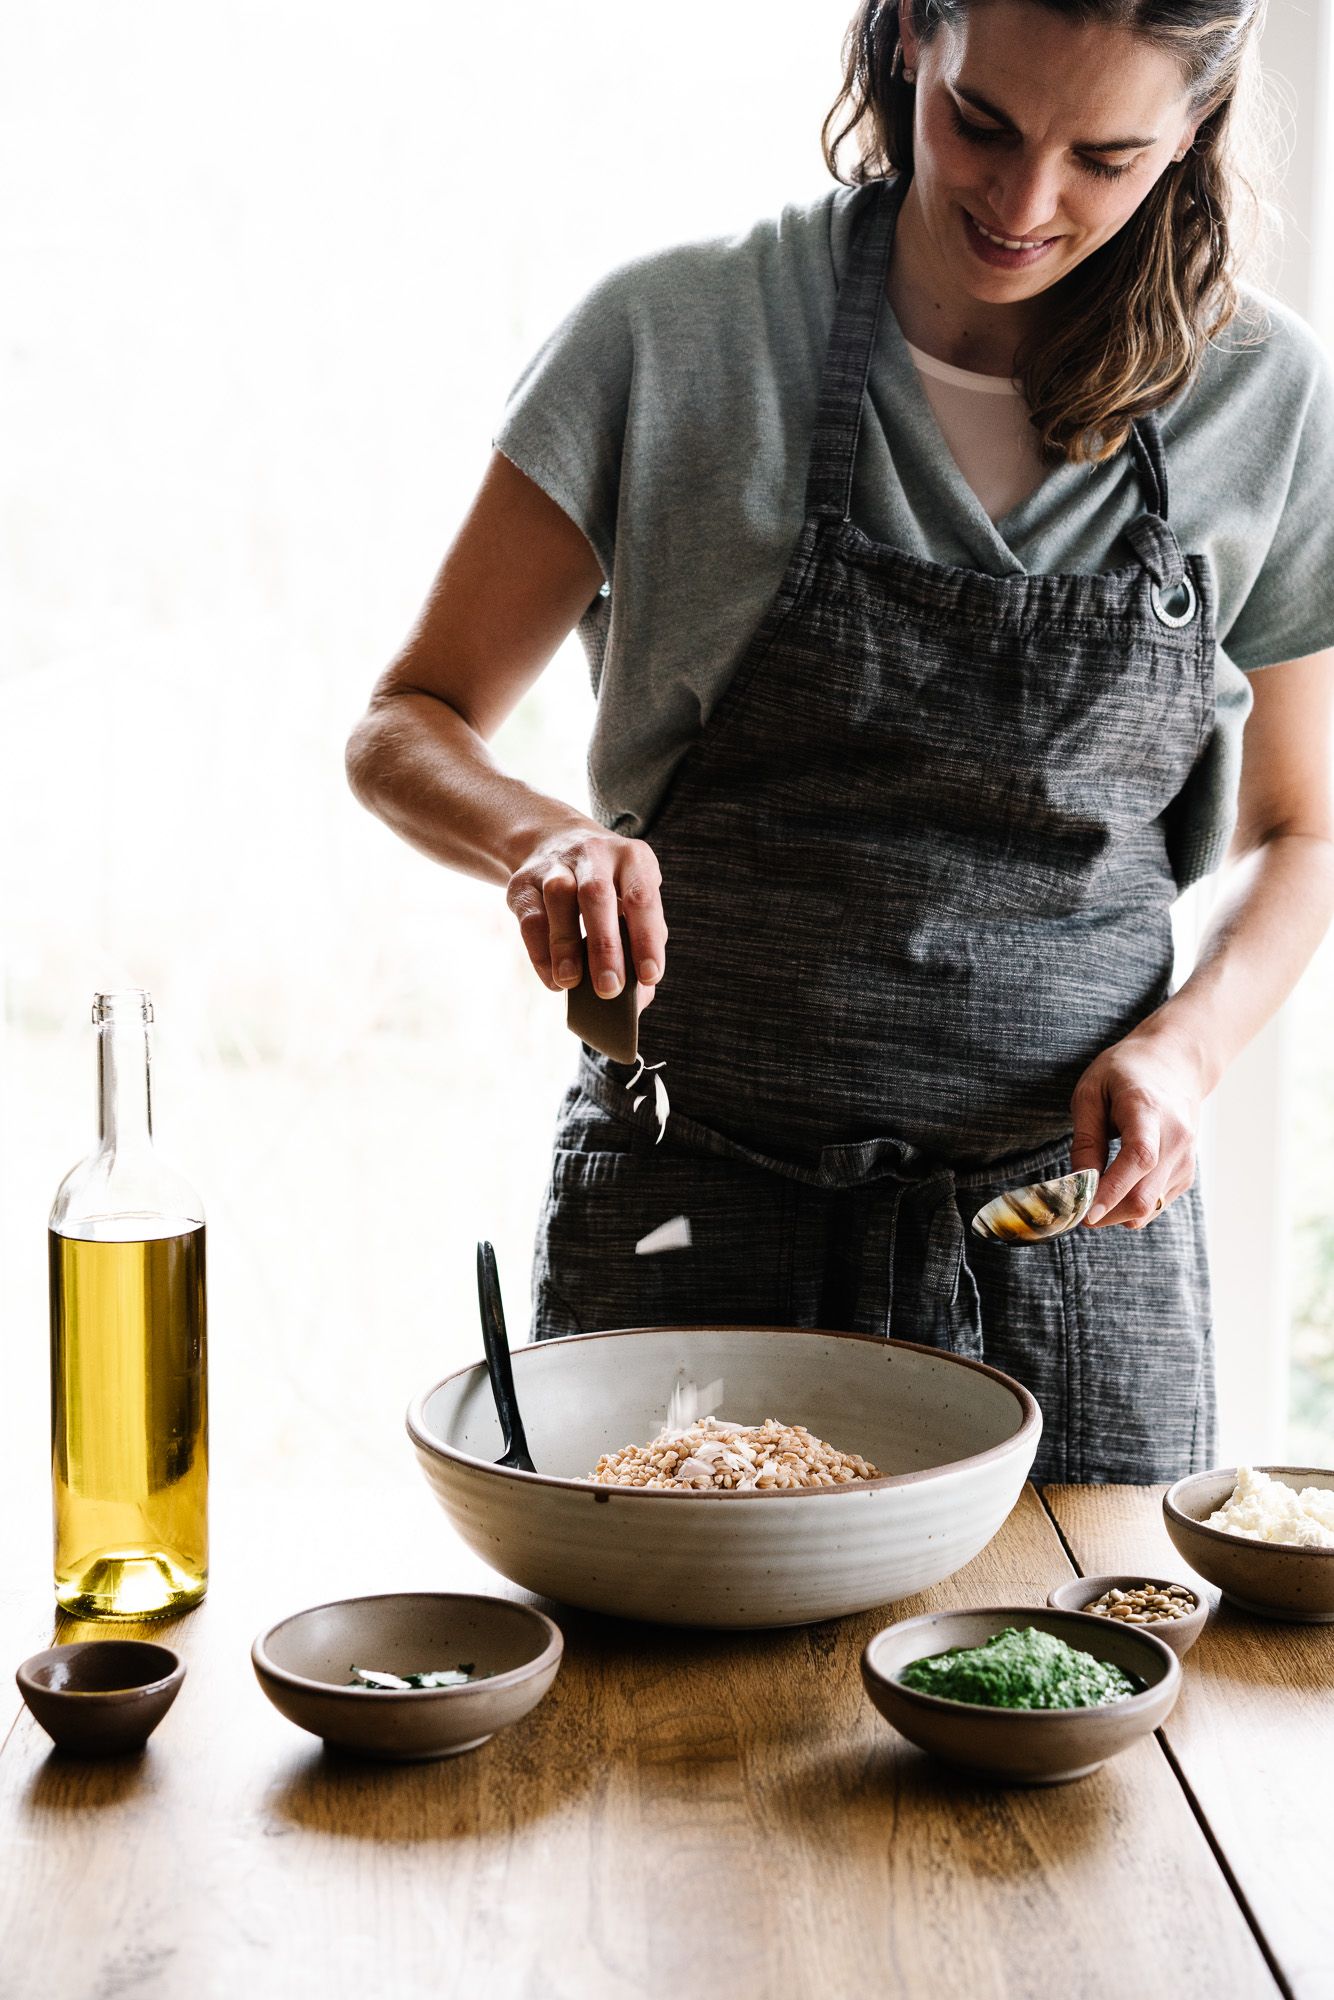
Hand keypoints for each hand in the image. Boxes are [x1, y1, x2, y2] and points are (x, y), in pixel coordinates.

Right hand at [506, 821, 666, 1001]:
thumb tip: (638, 997)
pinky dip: (540, 952)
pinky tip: (553, 978)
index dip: (646, 938)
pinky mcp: (523, 882)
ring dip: (565, 945)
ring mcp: (555, 864)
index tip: (649, 976)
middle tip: (609, 989)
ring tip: (571, 982)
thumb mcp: (631, 900)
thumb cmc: (609, 886)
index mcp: (632, 859)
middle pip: (597, 895)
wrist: (556, 843)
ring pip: (558, 897)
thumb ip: (640, 942)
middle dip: (604, 946)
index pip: (642, 898)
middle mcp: (594, 854)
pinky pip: (531, 918)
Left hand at [1069, 1026, 1205, 1228]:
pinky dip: (1130, 1206)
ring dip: (1115, 1213)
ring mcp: (1186, 1159)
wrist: (1174, 1065)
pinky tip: (1116, 1185)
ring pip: (1149, 1208)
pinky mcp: (1186, 1174)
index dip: (1112, 1190)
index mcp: (1149, 1111)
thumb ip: (1086, 1140)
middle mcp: (1176, 1138)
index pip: (1138, 1158)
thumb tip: (1079, 1185)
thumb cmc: (1125, 1074)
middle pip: (1144, 1196)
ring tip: (1092, 1193)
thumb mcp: (1091, 1092)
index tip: (1085, 1215)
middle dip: (1105, 1214)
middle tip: (1072, 1210)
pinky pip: (1155, 1205)